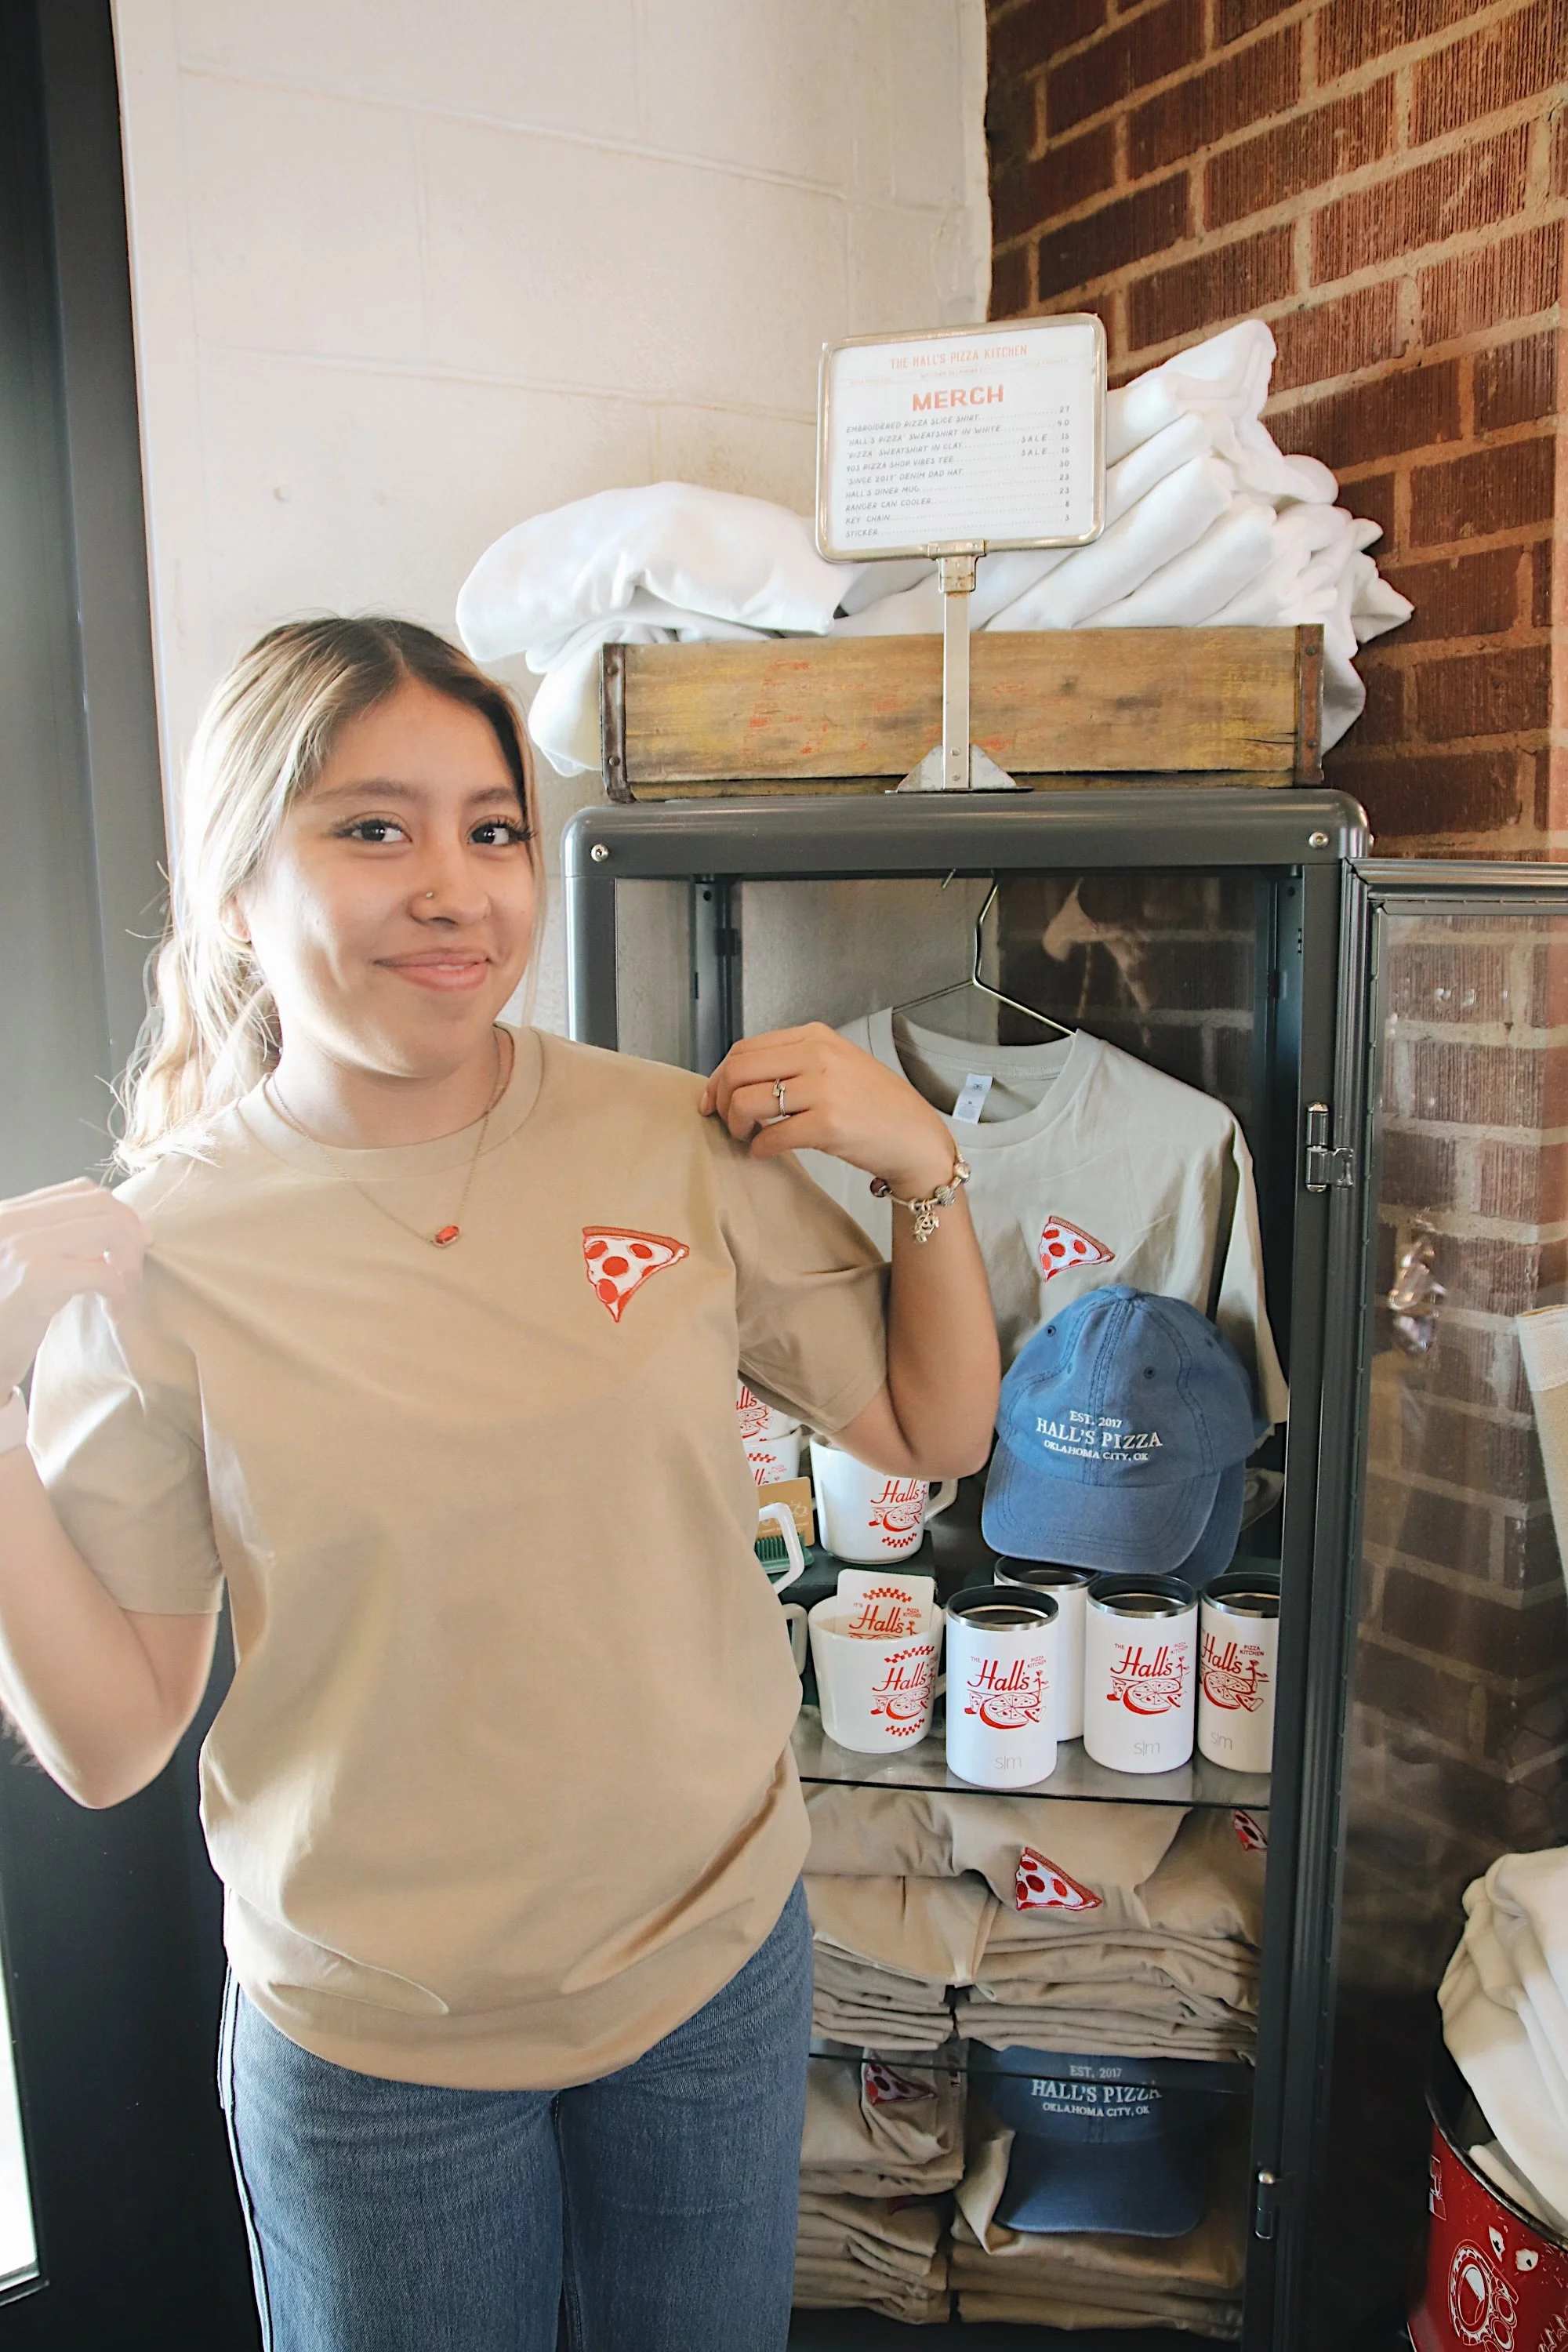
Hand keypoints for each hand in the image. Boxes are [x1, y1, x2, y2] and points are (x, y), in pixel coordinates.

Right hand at [0, 1180, 149, 1396]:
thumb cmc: (4, 1318)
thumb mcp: (22, 1265)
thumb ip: (55, 1239)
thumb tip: (117, 1228)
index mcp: (8, 1214)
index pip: (80, 1190)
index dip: (119, 1212)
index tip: (137, 1241)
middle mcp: (11, 1221)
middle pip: (101, 1203)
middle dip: (132, 1236)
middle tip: (134, 1273)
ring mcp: (23, 1247)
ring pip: (109, 1229)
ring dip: (130, 1264)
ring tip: (124, 1295)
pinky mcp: (36, 1280)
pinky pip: (105, 1272)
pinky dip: (121, 1293)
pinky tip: (114, 1313)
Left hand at [699, 1024, 955, 1196]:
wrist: (915, 1137)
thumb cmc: (877, 1105)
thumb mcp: (837, 1063)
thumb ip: (793, 1061)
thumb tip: (740, 1078)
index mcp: (815, 1037)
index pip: (745, 1047)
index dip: (719, 1076)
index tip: (713, 1098)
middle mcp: (818, 1055)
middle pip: (738, 1070)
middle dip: (722, 1099)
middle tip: (728, 1121)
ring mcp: (824, 1089)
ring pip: (748, 1101)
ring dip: (737, 1125)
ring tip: (749, 1136)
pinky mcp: (828, 1124)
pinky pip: (771, 1137)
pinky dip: (760, 1148)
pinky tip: (767, 1151)